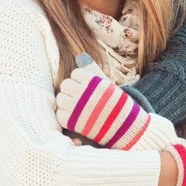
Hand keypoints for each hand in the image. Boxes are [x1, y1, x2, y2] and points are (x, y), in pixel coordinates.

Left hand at [56, 55, 178, 150]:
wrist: (125, 128)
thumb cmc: (115, 103)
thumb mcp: (107, 83)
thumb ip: (93, 69)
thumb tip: (80, 56)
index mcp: (94, 82)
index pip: (75, 73)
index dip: (81, 80)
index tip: (88, 88)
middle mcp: (84, 93)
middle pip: (65, 85)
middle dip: (72, 90)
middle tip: (80, 97)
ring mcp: (77, 108)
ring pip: (60, 98)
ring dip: (66, 102)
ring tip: (77, 106)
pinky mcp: (73, 123)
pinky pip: (60, 114)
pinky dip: (65, 116)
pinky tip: (76, 117)